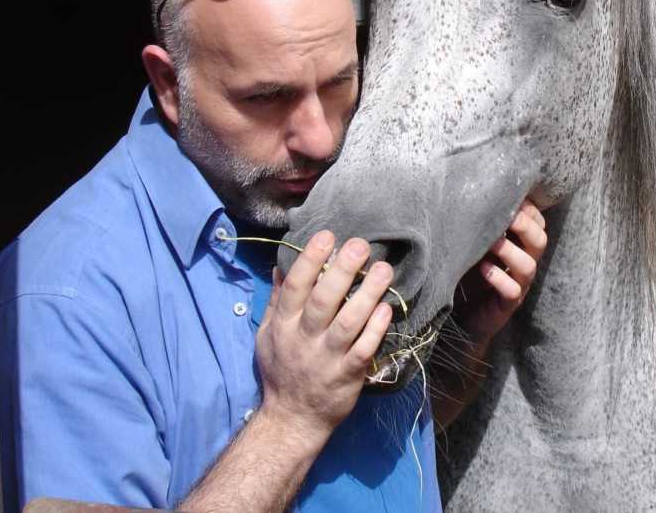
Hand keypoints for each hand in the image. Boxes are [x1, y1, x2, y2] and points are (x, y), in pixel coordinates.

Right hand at [255, 231, 392, 434]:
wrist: (292, 420)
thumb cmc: (281, 371)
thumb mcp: (268, 335)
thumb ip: (278, 300)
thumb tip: (281, 264)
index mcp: (283, 326)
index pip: (296, 287)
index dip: (310, 260)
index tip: (327, 235)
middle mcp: (303, 340)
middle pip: (323, 300)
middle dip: (342, 270)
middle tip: (360, 245)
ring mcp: (326, 359)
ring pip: (348, 323)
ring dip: (367, 295)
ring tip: (384, 270)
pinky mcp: (347, 376)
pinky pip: (364, 349)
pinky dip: (375, 329)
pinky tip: (387, 308)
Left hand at [453, 198, 547, 343]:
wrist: (460, 315)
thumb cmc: (467, 271)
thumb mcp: (474, 243)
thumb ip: (478, 224)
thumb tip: (468, 190)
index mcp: (519, 245)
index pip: (537, 223)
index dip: (529, 209)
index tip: (511, 195)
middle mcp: (523, 263)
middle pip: (539, 241)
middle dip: (525, 226)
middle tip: (508, 216)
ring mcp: (518, 285)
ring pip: (528, 266)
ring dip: (511, 251)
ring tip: (492, 242)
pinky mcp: (506, 305)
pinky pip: (512, 291)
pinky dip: (500, 278)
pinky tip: (484, 269)